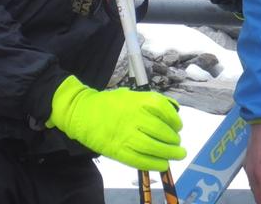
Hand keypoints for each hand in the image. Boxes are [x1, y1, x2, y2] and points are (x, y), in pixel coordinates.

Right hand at [46, 75, 184, 170]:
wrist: (83, 113)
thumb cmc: (109, 104)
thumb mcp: (131, 96)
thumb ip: (149, 103)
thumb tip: (172, 112)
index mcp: (138, 101)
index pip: (164, 109)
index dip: (174, 119)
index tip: (178, 126)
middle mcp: (134, 117)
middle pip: (161, 131)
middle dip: (173, 140)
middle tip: (178, 144)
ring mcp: (126, 135)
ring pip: (153, 147)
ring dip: (168, 153)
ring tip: (176, 155)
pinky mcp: (118, 150)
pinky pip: (140, 160)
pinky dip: (154, 163)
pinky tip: (162, 164)